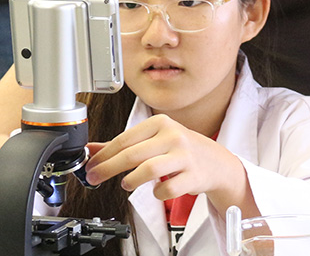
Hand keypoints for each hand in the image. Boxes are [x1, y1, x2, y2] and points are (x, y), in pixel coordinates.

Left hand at [85, 115, 243, 201]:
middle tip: (95, 178)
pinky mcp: (192, 175)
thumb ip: (122, 145)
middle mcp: (172, 136)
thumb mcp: (152, 139)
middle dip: (108, 169)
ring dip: (131, 180)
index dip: (103, 155)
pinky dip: (157, 193)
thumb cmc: (179, 149)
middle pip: (132, 154)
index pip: (124, 139)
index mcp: (160, 122)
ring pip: (149, 170)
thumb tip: (90, 149)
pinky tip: (156, 190)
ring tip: (127, 183)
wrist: (214, 161)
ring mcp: (184, 155)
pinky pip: (167, 188)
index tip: (90, 166)